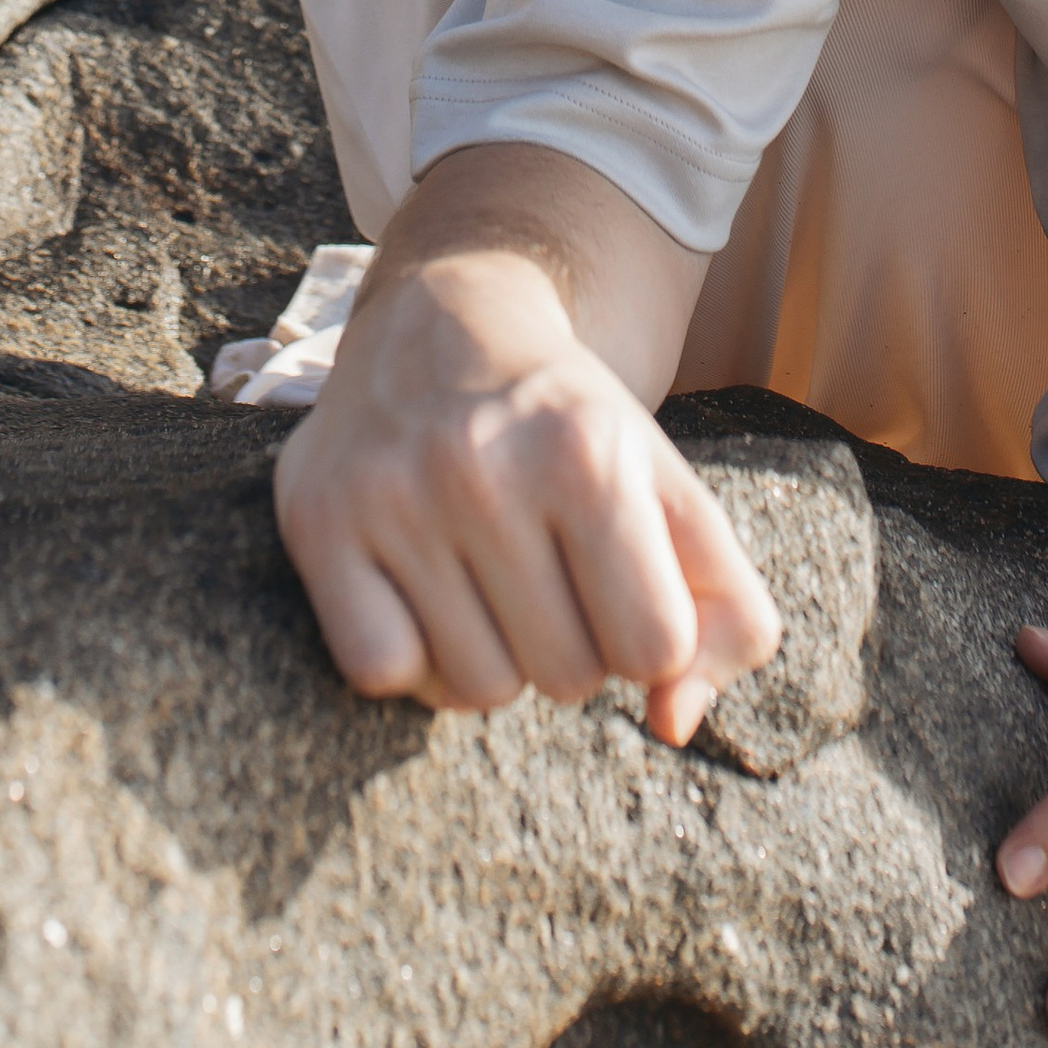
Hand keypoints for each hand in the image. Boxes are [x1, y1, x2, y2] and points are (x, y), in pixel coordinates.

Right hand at [274, 244, 780, 740]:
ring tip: (486, 575)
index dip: (647, 633)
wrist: (445, 322)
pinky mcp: (320, 518)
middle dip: (570, 642)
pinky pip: (381, 672)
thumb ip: (728, 613)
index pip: (655, 649)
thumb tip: (675, 724)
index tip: (621, 580)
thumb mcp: (674, 490)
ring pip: (476, 690)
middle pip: (566, 677)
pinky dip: (410, 658)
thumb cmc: (572, 430)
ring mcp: (392, 492)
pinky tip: (421, 593)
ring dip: (493, 657)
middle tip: (546, 565)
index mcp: (589, 450)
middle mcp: (484, 464)